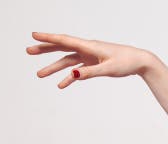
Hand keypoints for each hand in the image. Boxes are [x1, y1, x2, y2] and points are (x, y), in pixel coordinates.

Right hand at [26, 32, 153, 88]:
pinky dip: (69, 77)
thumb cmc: (126, 62)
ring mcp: (90, 56)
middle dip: (45, 50)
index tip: (33, 35)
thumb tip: (73, 76)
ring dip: (54, 67)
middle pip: (62, 48)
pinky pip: (78, 70)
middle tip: (28, 50)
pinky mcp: (94, 63)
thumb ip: (89, 73)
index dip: (48, 38)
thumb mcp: (108, 69)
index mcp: (89, 46)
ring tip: (39, 74)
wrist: (139, 62)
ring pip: (67, 60)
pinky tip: (61, 85)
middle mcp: (87, 49)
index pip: (65, 40)